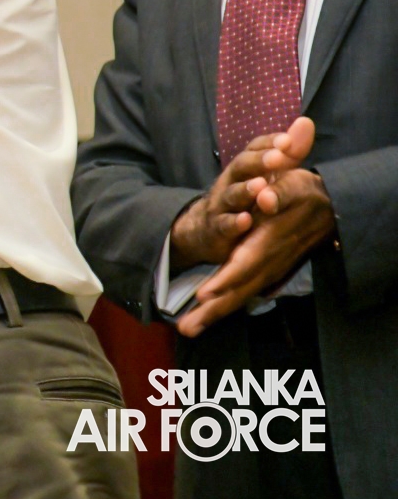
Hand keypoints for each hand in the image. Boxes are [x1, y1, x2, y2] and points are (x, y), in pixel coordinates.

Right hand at [169, 117, 314, 270]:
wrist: (208, 230)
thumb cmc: (246, 199)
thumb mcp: (267, 175)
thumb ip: (288, 153)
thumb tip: (306, 122)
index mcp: (244, 167)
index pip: (254, 148)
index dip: (269, 143)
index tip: (287, 141)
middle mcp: (231, 181)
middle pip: (241, 166)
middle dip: (258, 161)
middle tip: (278, 157)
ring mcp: (222, 204)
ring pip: (232, 194)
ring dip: (245, 190)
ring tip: (260, 186)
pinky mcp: (217, 228)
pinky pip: (223, 225)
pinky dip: (233, 223)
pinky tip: (245, 221)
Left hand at [177, 166, 335, 336]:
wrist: (329, 208)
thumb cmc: (304, 194)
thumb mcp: (294, 185)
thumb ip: (280, 193)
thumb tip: (265, 198)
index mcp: (268, 243)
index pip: (244, 265)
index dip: (225, 280)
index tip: (203, 294)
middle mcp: (267, 263)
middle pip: (237, 291)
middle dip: (212, 310)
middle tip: (186, 329)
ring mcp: (268, 271)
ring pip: (239, 296)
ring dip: (213, 314)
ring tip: (188, 330)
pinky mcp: (266, 274)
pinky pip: (243, 293)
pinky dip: (224, 306)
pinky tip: (206, 316)